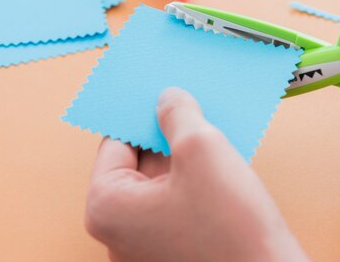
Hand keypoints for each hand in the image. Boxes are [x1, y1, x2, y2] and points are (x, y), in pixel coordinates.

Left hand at [85, 87, 308, 261]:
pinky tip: (221, 162)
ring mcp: (148, 245)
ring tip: (212, 131)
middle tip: (191, 107)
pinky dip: (196, 180)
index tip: (159, 93)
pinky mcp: (176, 251)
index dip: (141, 113)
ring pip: (163, 183)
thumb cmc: (232, 231)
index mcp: (108, 208)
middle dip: (166, 134)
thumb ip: (178, 114)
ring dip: (185, 156)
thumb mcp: (202, 148)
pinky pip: (179, 203)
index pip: (115, 142)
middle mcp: (120, 232)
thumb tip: (168, 99)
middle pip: (140, 163)